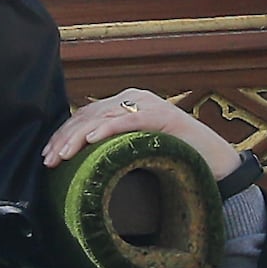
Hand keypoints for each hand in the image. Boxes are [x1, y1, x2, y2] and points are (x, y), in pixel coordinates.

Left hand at [47, 86, 241, 186]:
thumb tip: (81, 165)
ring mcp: (150, 105)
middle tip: (48, 160)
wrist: (219, 168)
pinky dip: (107, 129)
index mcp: (128, 105)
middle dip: (65, 138)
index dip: (64, 134)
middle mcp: (136, 99)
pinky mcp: (163, 117)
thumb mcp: (139, 152)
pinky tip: (91, 139)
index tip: (47, 154)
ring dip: (78, 136)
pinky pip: (128, 121)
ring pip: (103, 117)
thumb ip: (116, 149)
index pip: (87, 115)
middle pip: (90, 114)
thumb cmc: (178, 163)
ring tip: (61, 155)